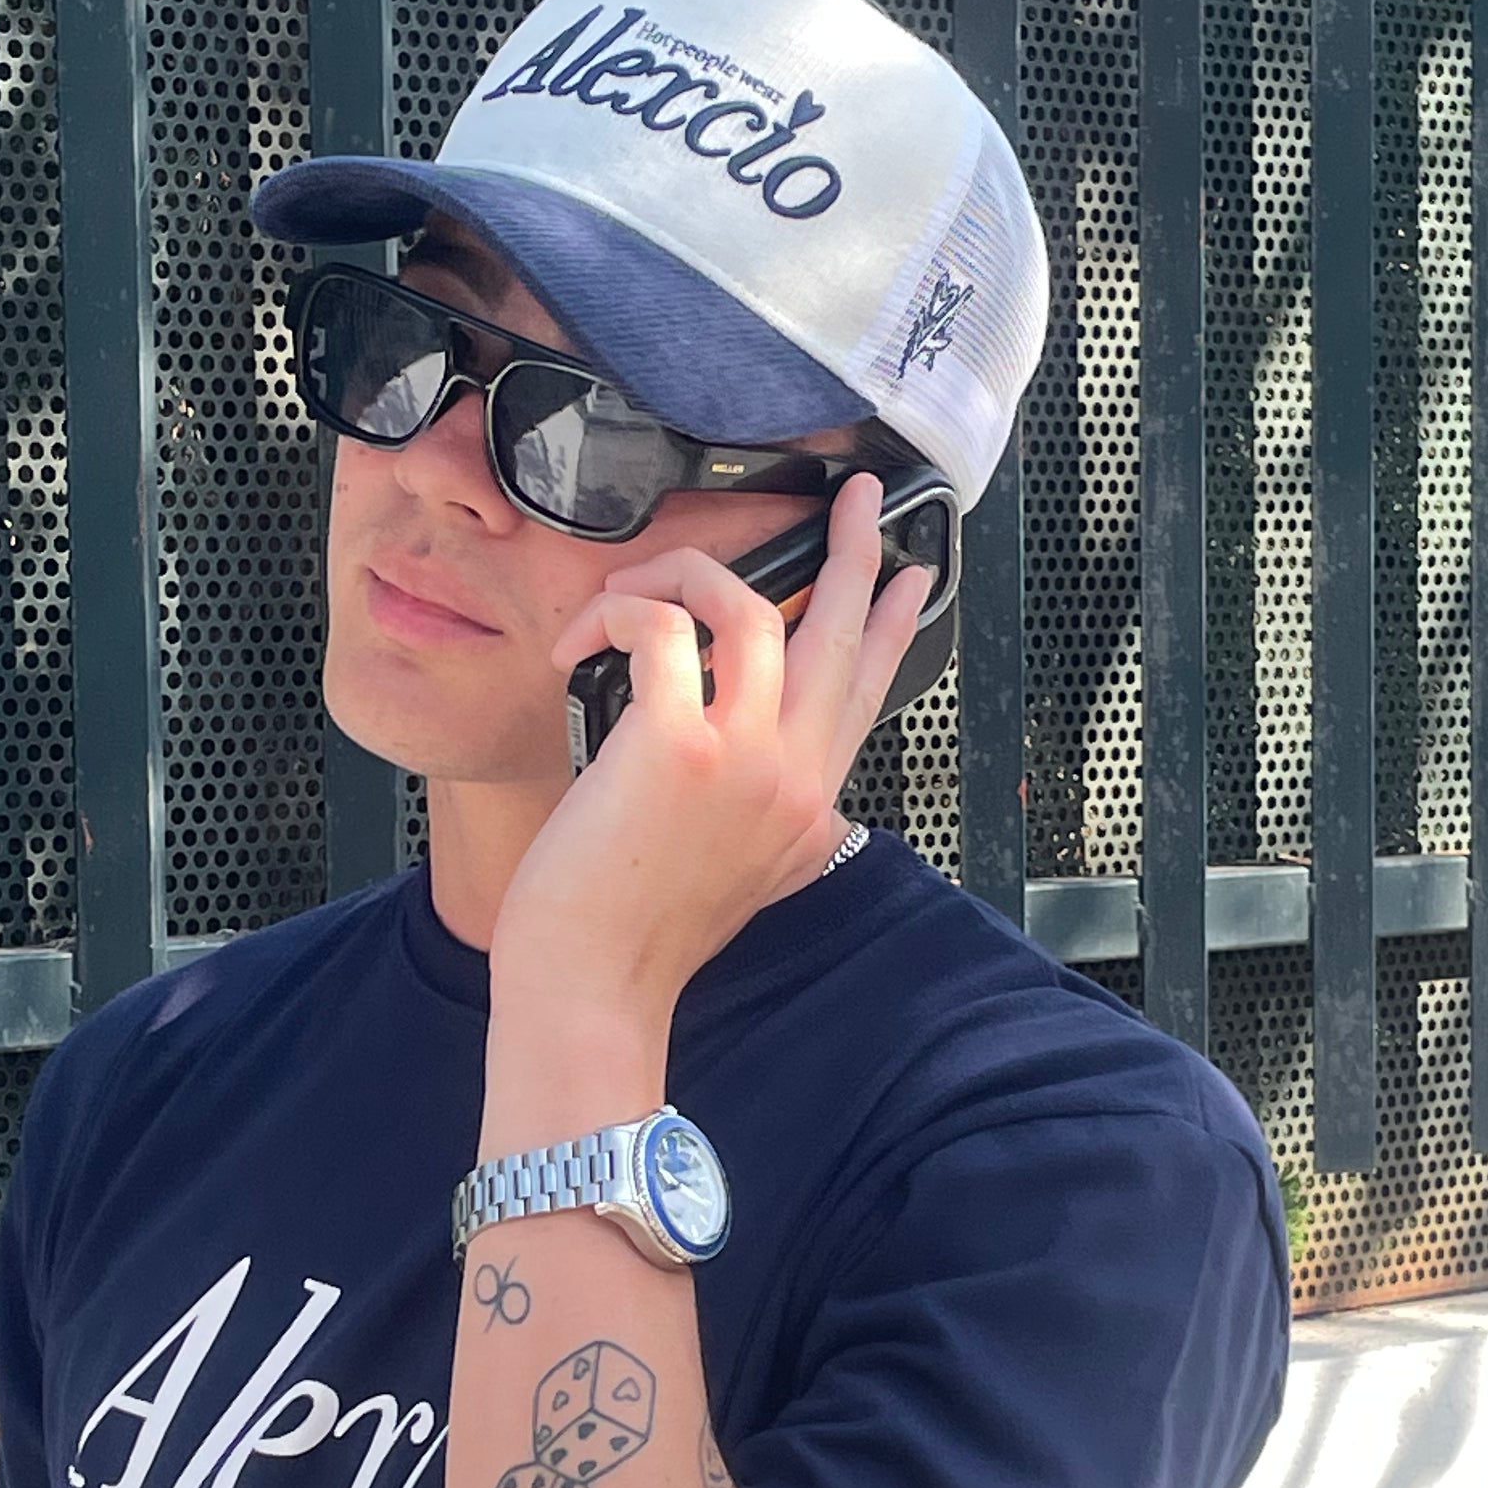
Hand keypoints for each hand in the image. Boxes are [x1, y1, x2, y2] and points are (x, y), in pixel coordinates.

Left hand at [491, 480, 933, 1030]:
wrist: (593, 991)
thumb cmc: (633, 937)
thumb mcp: (736, 876)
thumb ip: (762, 815)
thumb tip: (754, 760)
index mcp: (810, 807)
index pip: (867, 692)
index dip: (893, 624)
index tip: (909, 575)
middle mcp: (794, 778)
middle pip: (842, 633)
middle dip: (855, 549)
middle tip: (856, 496)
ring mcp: (744, 758)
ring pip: (753, 607)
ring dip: (682, 576)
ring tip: (627, 594)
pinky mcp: (678, 746)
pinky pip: (665, 625)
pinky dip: (619, 613)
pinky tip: (578, 642)